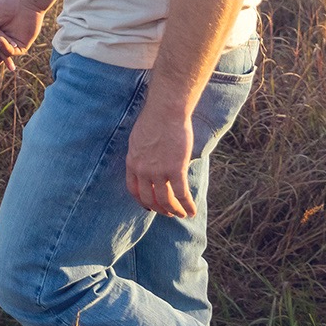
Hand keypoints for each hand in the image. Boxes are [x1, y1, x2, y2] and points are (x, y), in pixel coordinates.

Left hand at [125, 97, 194, 217]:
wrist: (166, 111)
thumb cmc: (154, 119)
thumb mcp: (138, 139)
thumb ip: (140, 154)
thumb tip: (146, 161)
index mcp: (132, 162)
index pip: (133, 190)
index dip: (142, 201)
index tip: (148, 207)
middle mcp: (143, 171)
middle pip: (149, 199)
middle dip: (159, 209)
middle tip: (167, 213)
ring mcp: (158, 171)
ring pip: (166, 200)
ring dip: (174, 211)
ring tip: (182, 214)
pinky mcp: (176, 169)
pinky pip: (182, 194)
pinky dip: (187, 205)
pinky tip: (192, 211)